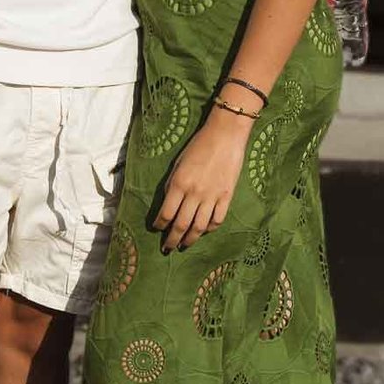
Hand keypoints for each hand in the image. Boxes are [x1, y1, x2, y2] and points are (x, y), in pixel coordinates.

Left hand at [153, 117, 246, 250]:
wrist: (225, 135)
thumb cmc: (199, 145)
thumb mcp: (178, 163)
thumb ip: (172, 184)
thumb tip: (169, 203)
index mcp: (179, 184)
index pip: (166, 213)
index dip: (159, 225)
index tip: (156, 229)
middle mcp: (194, 194)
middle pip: (181, 225)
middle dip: (172, 239)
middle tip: (167, 248)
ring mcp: (212, 197)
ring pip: (199, 227)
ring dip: (190, 239)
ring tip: (184, 244)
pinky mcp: (227, 197)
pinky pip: (217, 220)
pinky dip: (209, 228)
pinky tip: (204, 230)